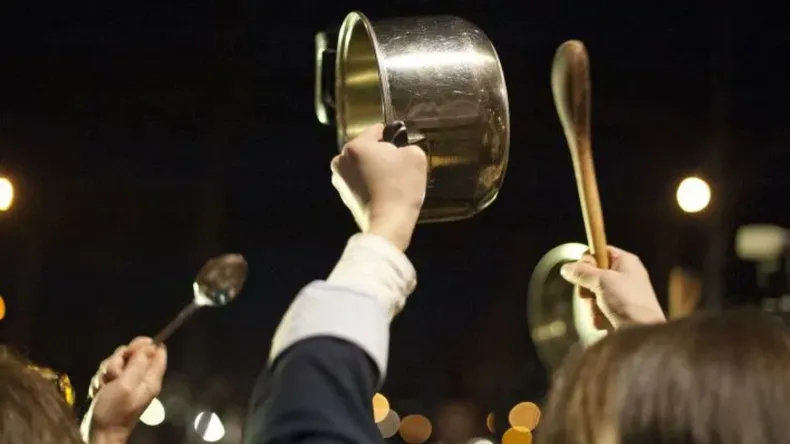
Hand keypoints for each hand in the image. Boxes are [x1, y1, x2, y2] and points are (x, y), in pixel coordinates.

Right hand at [90, 337, 166, 441]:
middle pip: (135, 354)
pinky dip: (102, 379)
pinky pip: (109, 372)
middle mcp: (142, 378)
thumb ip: (138, 364)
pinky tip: (100, 389)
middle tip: (115, 373)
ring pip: (119, 362)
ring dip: (109, 370)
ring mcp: (128, 382)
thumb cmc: (114, 410)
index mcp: (151, 378)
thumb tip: (152, 345)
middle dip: (120, 360)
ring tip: (106, 384)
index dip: (145, 346)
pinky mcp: (115, 385)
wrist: (100, 432)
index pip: (158, 352)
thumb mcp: (126, 385)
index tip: (131, 349)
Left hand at [331, 123, 427, 250]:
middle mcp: (340, 160)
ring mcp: (339, 180)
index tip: (403, 150)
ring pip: (363, 166)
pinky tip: (384, 194)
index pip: (378, 130)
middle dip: (382, 155)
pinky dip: (370, 185)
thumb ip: (408, 144)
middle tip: (399, 169)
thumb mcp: (415, 156)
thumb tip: (400, 150)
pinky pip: (361, 182)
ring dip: (375, 170)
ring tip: (392, 184)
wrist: (388, 224)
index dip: (394, 137)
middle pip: (368, 149)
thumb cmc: (400, 187)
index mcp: (355, 146)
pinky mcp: (343, 197)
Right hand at [560, 246, 665, 328]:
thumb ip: (582, 272)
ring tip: (603, 312)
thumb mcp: (602, 281)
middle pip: (590, 275)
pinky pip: (596, 310)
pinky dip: (597, 317)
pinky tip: (606, 322)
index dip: (588, 260)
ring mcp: (618, 295)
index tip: (584, 270)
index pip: (598, 250)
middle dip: (587, 289)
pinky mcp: (615, 312)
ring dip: (591, 306)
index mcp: (625, 262)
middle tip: (593, 294)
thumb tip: (565, 268)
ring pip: (590, 295)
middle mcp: (622, 276)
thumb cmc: (629, 302)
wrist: (644, 334)